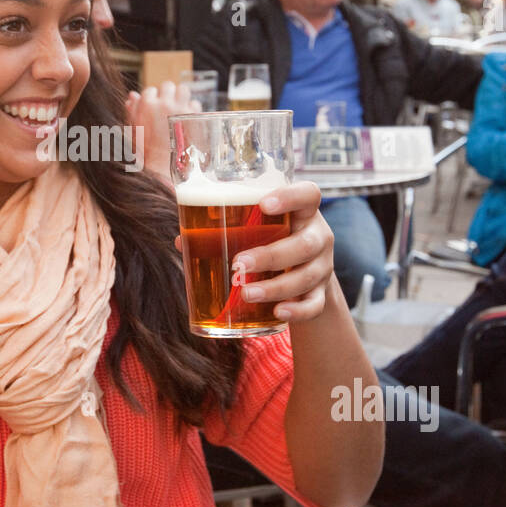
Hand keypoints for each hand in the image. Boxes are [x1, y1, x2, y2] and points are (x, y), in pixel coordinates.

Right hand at [125, 82, 202, 180]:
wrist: (164, 168)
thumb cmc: (146, 152)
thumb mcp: (134, 131)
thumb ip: (132, 111)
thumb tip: (132, 96)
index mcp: (147, 106)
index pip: (150, 90)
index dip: (152, 98)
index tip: (153, 106)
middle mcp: (164, 103)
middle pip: (167, 85)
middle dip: (167, 94)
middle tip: (167, 105)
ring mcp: (181, 109)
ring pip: (183, 89)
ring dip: (181, 96)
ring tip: (179, 107)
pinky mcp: (194, 116)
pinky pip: (195, 103)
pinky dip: (192, 109)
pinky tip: (187, 118)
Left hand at [174, 180, 333, 322]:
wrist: (305, 273)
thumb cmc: (273, 240)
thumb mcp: (259, 229)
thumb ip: (225, 230)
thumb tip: (182, 241)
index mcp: (303, 212)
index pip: (309, 194)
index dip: (291, 196)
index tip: (264, 203)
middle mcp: (318, 237)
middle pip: (306, 244)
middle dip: (271, 255)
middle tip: (238, 264)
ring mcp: (323, 266)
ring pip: (306, 276)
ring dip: (275, 287)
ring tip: (246, 293)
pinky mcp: (321, 293)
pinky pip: (315, 305)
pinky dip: (297, 310)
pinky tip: (278, 312)